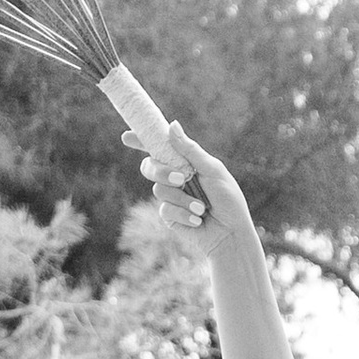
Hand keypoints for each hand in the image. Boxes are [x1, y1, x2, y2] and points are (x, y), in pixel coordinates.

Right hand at [124, 119, 250, 241]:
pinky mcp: (169, 217)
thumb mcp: (212, 170)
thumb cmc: (228, 199)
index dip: (141, 140)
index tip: (127, 137)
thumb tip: (172, 125)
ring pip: (158, 189)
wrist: (231, 233)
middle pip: (150, 166)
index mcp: (184, 162)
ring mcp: (170, 197)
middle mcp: (174, 177)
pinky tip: (198, 220)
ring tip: (202, 207)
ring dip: (183, 198)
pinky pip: (165, 209)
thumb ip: (190, 150)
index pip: (158, 148)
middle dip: (161, 171)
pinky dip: (183, 213)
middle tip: (180, 179)